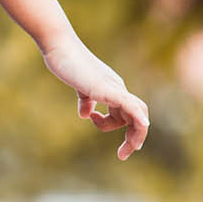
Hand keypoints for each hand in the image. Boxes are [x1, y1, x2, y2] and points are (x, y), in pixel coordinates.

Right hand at [39, 35, 149, 160]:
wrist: (59, 46)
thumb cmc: (66, 63)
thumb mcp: (79, 86)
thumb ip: (85, 100)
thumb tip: (86, 114)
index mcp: (111, 89)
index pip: (127, 113)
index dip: (126, 130)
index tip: (120, 148)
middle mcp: (117, 89)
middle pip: (137, 116)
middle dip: (134, 138)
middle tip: (123, 155)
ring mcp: (113, 88)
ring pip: (137, 114)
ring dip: (136, 136)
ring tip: (122, 151)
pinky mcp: (107, 89)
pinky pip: (131, 106)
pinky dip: (139, 119)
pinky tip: (142, 128)